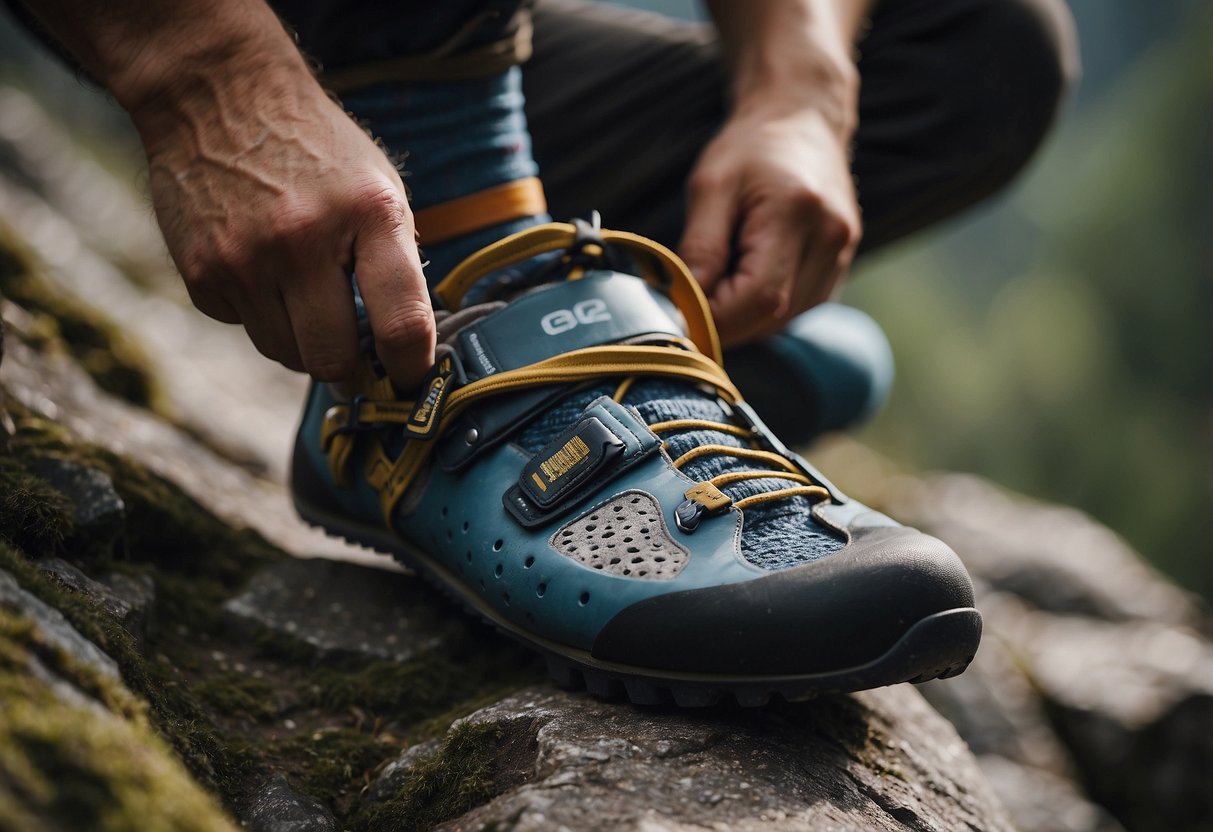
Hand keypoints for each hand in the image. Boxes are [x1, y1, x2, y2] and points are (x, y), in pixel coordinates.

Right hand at [131, 39, 433, 389]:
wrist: (217, 96)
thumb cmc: (317, 151)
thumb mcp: (379, 189)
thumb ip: (396, 264)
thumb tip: (406, 348)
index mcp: (369, 214)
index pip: (400, 323)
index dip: (411, 369)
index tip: (413, 383)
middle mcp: (303, 239)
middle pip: (332, 359)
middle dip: (350, 371)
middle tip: (357, 359)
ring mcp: (245, 260)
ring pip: (286, 355)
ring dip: (304, 342)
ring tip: (307, 294)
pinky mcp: (201, 274)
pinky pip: (245, 330)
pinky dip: (262, 315)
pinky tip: (263, 269)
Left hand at [678, 102, 860, 347]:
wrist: (803, 121)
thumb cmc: (751, 148)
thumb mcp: (711, 185)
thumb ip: (700, 247)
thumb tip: (684, 305)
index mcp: (797, 215)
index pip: (758, 298)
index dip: (714, 318)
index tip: (676, 312)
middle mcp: (830, 242)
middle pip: (771, 319)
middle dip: (723, 322)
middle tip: (686, 300)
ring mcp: (840, 259)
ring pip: (781, 323)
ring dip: (740, 319)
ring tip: (715, 282)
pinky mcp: (837, 270)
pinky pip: (793, 312)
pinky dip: (760, 311)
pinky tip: (742, 280)